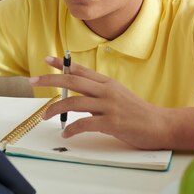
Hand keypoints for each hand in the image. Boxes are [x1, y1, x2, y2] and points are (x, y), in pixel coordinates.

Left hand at [31, 56, 193, 150]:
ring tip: (44, 115)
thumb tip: (79, 94)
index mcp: (107, 82)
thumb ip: (99, 92)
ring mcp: (108, 106)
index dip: (62, 64)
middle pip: (73, 81)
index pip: (80, 69)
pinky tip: (65, 134)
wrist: (159, 125)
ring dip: (56, 108)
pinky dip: (71, 129)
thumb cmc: (137, 112)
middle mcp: (106, 91)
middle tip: (34, 80)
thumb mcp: (118, 95)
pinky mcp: (111, 122)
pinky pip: (84, 124)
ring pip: (74, 102)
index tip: (47, 59)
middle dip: (51, 79)